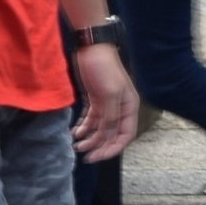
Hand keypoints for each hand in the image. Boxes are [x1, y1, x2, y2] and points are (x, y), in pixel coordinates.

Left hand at [71, 42, 139, 160]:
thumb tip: (108, 134)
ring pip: (101, 129)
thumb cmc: (104, 68)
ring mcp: (107, 104)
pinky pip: (91, 119)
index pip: (126, 135)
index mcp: (129, 106)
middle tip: (85, 156)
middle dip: (99, 146)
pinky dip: (84, 128)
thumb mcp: (109, 93)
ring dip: (90, 139)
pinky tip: (76, 133)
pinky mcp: (95, 99)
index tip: (98, 157)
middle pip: (112, 134)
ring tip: (77, 145)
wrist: (91, 47)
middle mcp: (120, 108)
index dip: (113, 148)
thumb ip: (111, 115)